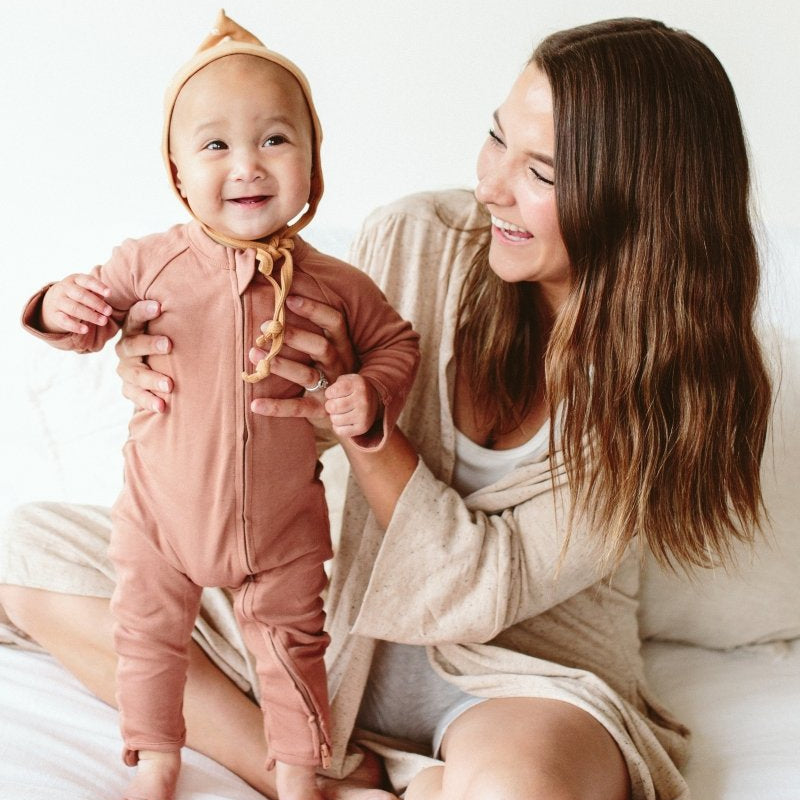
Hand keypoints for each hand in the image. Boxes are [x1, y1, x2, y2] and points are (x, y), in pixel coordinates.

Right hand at [40, 273, 111, 333]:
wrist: (53, 300)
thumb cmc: (77, 294)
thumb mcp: (86, 288)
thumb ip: (96, 292)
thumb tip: (104, 296)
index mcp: (75, 279)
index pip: (87, 281)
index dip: (98, 287)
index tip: (109, 293)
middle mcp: (64, 288)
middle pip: (81, 295)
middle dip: (97, 304)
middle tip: (109, 312)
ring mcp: (58, 301)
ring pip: (74, 308)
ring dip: (90, 315)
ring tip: (104, 321)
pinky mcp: (54, 314)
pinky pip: (64, 321)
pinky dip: (75, 326)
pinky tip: (86, 330)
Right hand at [114, 300, 172, 412]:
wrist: (156, 370)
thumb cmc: (169, 344)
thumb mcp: (172, 329)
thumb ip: (183, 318)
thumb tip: (213, 295)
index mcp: (136, 329)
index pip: (136, 317)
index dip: (144, 311)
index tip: (159, 306)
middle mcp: (127, 347)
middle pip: (132, 344)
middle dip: (150, 344)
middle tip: (169, 345)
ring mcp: (127, 368)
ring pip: (134, 373)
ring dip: (151, 379)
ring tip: (170, 386)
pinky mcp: (129, 387)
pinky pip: (134, 395)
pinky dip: (148, 401)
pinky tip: (162, 406)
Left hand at [250, 294, 356, 422]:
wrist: (349, 411)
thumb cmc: (330, 370)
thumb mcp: (332, 349)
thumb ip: (315, 328)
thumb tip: (288, 292)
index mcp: (342, 346)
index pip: (334, 323)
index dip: (314, 309)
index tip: (288, 299)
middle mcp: (339, 366)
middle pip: (321, 348)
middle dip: (294, 336)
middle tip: (265, 327)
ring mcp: (330, 389)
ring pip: (306, 376)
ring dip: (280, 365)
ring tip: (253, 354)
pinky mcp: (319, 410)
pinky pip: (298, 407)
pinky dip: (276, 407)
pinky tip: (254, 404)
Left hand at [325, 374, 380, 438]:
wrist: (374, 398)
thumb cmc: (354, 389)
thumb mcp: (346, 379)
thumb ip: (333, 384)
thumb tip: (319, 396)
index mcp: (358, 385)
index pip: (331, 392)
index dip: (329, 394)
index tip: (336, 393)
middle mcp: (363, 400)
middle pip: (332, 407)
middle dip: (330, 406)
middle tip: (337, 404)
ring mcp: (364, 415)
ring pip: (335, 420)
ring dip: (334, 416)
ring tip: (342, 412)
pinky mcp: (363, 428)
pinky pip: (340, 431)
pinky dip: (338, 427)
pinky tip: (345, 420)